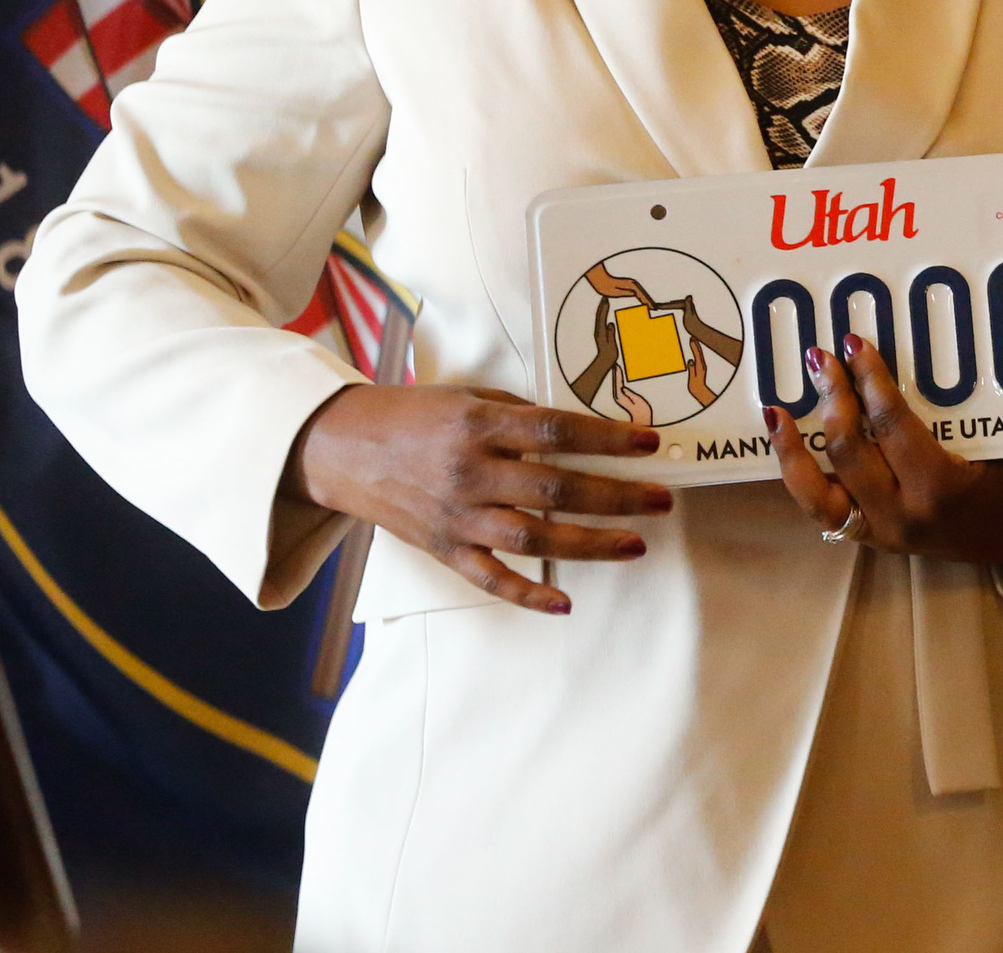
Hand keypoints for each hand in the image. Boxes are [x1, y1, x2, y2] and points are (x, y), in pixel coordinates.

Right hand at [285, 384, 674, 615]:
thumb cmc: (414, 416)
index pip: (557, 431)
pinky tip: (564, 603)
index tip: (650, 443)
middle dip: (615, 496)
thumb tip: (582, 431)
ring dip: (589, 544)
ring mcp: (455, 515)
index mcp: (478, 426)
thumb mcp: (468, 398)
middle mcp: (469, 472)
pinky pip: (487, 578)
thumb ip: (519, 416)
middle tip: (661, 500)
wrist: (341, 447)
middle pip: (554, 488)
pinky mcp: (441, 548)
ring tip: (635, 543)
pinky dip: (525, 594)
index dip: (607, 438)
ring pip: (531, 537)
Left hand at [771, 336, 1002, 565]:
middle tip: (821, 359)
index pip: (890, 424)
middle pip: (849, 451)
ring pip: (816, 491)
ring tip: (778, 409)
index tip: (854, 345)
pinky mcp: (869, 539)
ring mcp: (880, 533)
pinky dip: (799, 474)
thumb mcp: (991, 443)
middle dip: (833, 399)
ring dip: (796, 446)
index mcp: (939, 487)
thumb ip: (943, 415)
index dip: (869, 380)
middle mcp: (901, 515)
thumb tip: (892, 368)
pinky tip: (787, 444)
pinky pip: (821, 508)